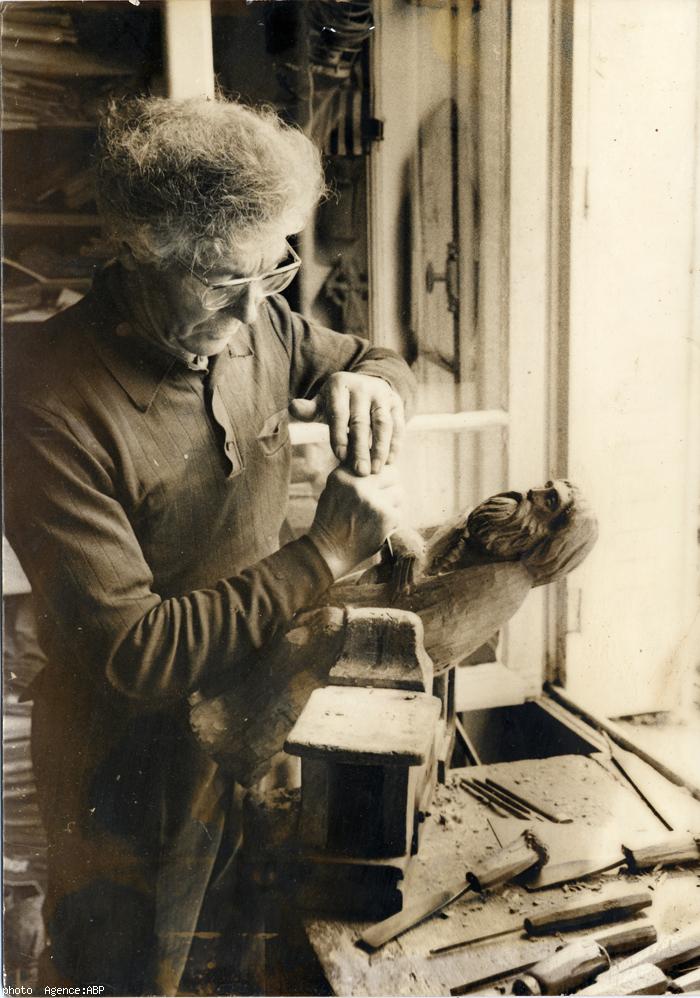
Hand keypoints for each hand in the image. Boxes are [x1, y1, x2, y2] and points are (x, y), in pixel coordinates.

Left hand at [289, 372, 404, 475]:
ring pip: (383, 424)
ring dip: (381, 448)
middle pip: (361, 422)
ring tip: (376, 469)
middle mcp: (363, 387)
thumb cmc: (337, 402)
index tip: (341, 458)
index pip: (339, 413)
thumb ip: (308, 410)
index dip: (339, 436)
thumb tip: (294, 407)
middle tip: (360, 472)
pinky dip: (395, 443)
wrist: (364, 386)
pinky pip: (398, 424)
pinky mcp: (396, 402)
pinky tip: (389, 461)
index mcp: (340, 385)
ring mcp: (381, 394)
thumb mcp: (321, 403)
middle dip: (361, 448)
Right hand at [307, 465, 402, 579]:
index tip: (376, 483)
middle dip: (389, 485)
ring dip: (392, 503)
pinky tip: (377, 526)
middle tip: (380, 499)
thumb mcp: (334, 489)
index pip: (374, 461)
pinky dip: (392, 520)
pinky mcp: (386, 516)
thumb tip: (377, 460)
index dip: (379, 473)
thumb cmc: (332, 519)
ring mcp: (373, 500)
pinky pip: (400, 511)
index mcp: (344, 474)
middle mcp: (358, 483)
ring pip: (399, 492)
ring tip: (376, 514)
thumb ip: (353, 473)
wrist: (329, 551)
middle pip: (392, 473)